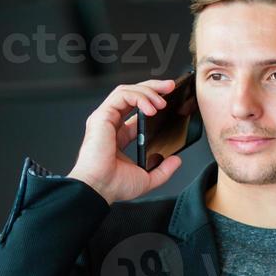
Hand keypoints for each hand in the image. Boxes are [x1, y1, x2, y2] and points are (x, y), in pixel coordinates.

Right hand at [68, 78, 184, 204]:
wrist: (99, 188)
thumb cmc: (114, 185)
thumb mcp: (147, 178)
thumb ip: (163, 170)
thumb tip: (176, 160)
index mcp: (119, 136)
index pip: (136, 110)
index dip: (152, 101)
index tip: (170, 100)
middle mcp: (111, 124)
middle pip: (131, 95)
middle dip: (152, 88)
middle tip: (170, 87)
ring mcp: (105, 118)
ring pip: (126, 91)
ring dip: (147, 92)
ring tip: (162, 101)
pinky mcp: (102, 116)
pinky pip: (121, 96)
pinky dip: (139, 97)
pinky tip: (151, 108)